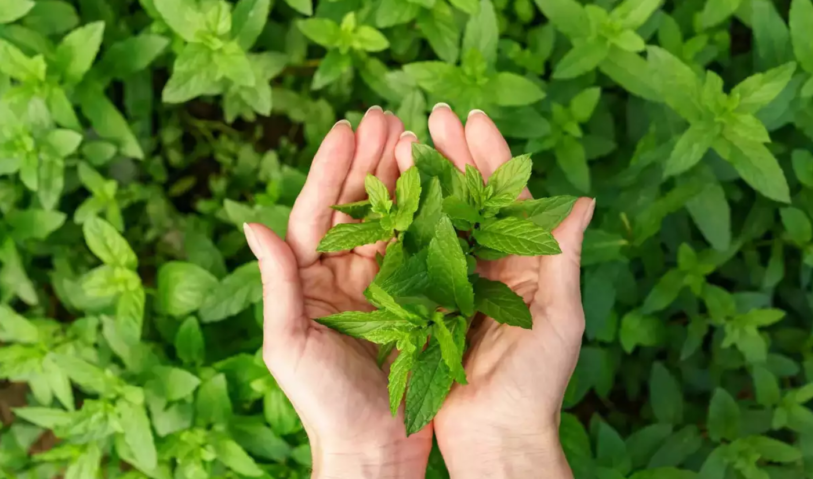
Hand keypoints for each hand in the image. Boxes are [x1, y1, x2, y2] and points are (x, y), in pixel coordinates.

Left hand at [244, 107, 432, 478]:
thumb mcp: (290, 344)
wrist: (373, 448)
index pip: (318, 213)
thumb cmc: (323, 404)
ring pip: (391, 220)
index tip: (347, 128)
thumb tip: (253, 223)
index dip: (332, 169)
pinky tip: (442, 187)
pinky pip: (421, 250)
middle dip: (370, 160)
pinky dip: (429, 217)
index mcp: (309, 280)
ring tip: (415, 137)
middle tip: (387, 115)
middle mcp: (344, 275)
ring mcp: (381, 285)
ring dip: (401, 178)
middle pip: (357, 206)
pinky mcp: (414, 300)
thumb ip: (277, 283)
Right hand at [394, 105, 594, 478]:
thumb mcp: (559, 318)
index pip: (510, 198)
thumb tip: (583, 200)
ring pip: (441, 220)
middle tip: (433, 116)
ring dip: (426, 180)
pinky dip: (404, 224)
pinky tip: (388, 195)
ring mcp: (458, 283)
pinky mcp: (428, 304)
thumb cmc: (537, 384)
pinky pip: (416, 257)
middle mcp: (492, 267)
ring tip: (405, 141)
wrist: (495, 437)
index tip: (471, 119)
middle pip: (473, 199)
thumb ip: (563, 257)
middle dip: (454, 156)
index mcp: (527, 264)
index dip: (492, 157)